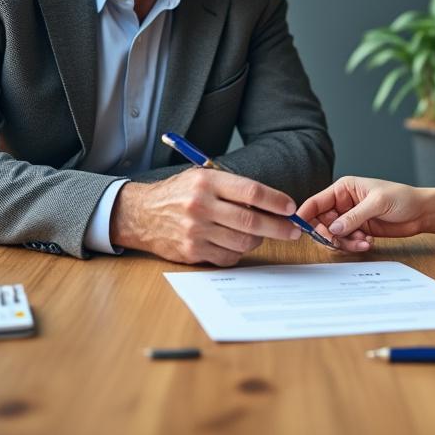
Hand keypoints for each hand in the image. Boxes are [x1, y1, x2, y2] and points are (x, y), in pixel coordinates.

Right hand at [110, 171, 300, 265]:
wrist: (141, 214)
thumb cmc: (178, 194)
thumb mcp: (201, 178)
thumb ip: (232, 188)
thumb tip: (272, 203)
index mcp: (206, 182)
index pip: (251, 192)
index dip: (276, 201)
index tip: (291, 208)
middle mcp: (200, 206)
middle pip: (251, 221)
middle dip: (279, 227)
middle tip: (293, 230)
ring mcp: (195, 232)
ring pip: (243, 242)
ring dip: (258, 240)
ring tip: (259, 234)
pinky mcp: (192, 252)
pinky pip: (228, 256)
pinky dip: (238, 251)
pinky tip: (235, 243)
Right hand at [296, 176, 428, 251]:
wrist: (421, 212)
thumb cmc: (402, 198)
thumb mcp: (377, 203)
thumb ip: (354, 216)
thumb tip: (333, 228)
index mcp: (343, 189)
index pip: (316, 202)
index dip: (305, 215)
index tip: (301, 229)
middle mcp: (343, 203)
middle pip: (320, 223)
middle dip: (328, 235)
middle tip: (338, 241)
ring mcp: (350, 218)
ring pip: (333, 236)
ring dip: (344, 242)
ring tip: (363, 241)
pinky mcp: (358, 231)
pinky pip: (346, 242)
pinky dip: (354, 245)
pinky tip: (368, 242)